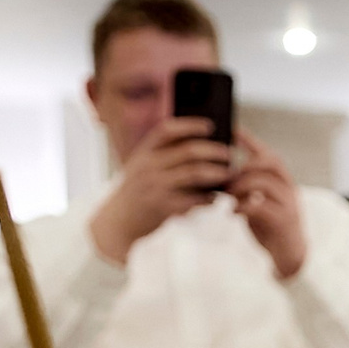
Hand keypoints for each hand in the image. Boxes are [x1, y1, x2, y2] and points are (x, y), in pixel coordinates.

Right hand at [89, 116, 230, 263]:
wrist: (118, 222)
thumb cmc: (136, 192)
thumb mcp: (141, 168)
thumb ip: (162, 156)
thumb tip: (199, 147)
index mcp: (144, 153)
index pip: (167, 130)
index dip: (190, 125)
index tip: (209, 126)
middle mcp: (149, 166)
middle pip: (188, 151)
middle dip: (214, 151)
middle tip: (229, 153)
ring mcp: (156, 186)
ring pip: (194, 174)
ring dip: (216, 172)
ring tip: (229, 173)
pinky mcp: (163, 207)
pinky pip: (194, 199)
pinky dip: (208, 197)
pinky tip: (216, 197)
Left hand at [227, 127, 306, 280]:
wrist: (290, 257)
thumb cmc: (270, 228)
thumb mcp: (258, 203)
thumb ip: (245, 190)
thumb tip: (221, 177)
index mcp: (282, 181)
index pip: (267, 153)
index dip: (250, 140)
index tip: (232, 129)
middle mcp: (289, 188)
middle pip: (270, 162)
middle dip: (245, 165)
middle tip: (227, 176)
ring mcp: (289, 204)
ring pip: (265, 182)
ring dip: (241, 185)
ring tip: (228, 194)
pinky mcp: (283, 221)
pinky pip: (262, 206)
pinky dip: (243, 206)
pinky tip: (233, 212)